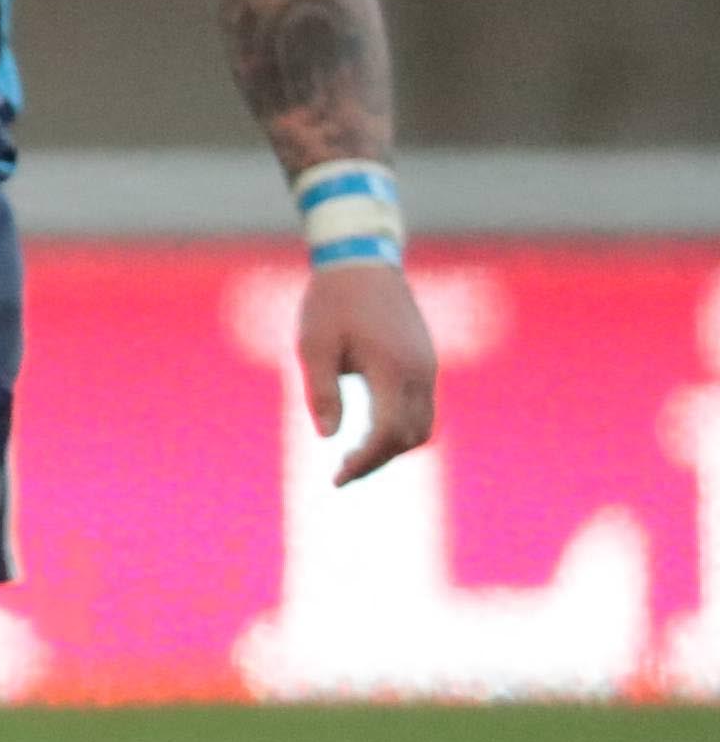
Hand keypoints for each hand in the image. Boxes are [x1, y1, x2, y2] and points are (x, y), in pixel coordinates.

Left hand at [302, 258, 436, 483]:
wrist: (362, 262)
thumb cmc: (330, 303)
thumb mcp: (313, 345)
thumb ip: (320, 392)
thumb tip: (329, 438)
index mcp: (391, 368)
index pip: (387, 432)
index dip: (365, 461)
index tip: (337, 479)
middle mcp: (419, 371)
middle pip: (411, 437)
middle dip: (378, 460)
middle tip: (341, 472)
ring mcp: (428, 367)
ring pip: (424, 426)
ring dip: (393, 447)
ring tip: (354, 456)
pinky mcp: (427, 362)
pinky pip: (423, 407)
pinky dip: (400, 427)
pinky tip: (368, 429)